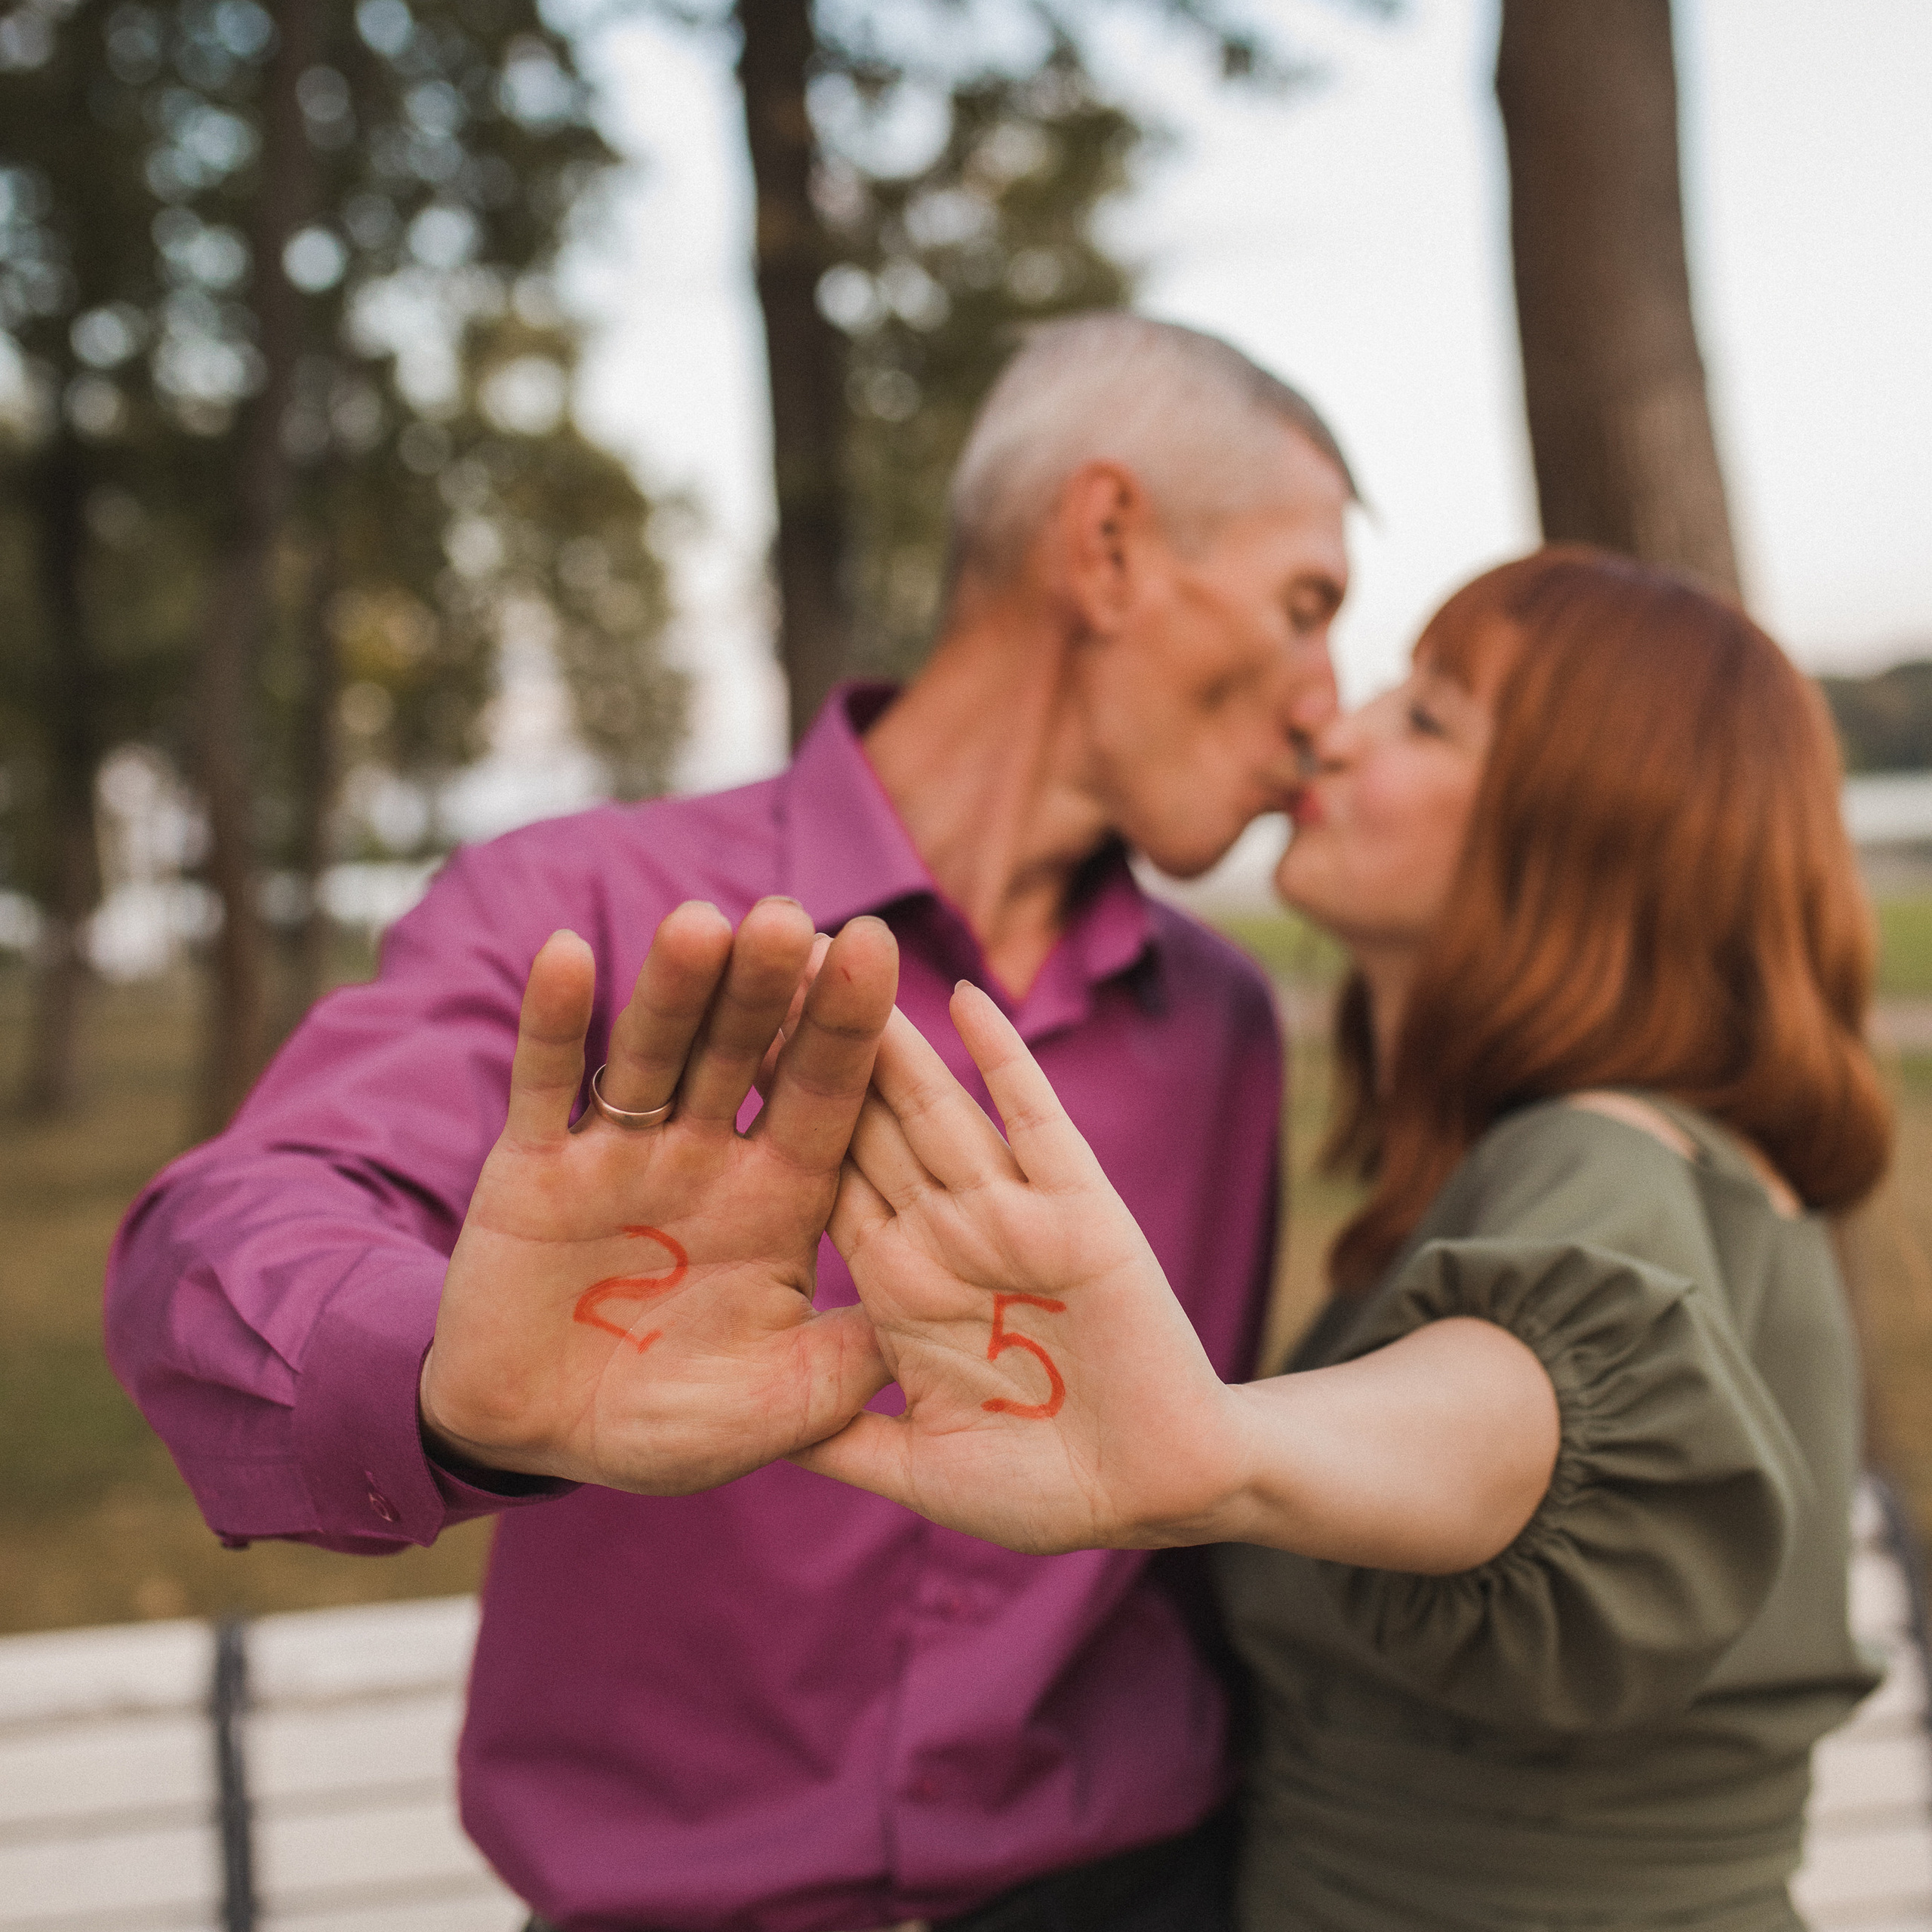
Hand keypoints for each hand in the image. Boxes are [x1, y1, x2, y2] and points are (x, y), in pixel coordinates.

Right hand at [421, 897, 897, 1493]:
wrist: (538, 1441)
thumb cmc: (670, 1425)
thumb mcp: (780, 1405)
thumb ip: (851, 1362)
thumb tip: (948, 1327)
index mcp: (779, 1199)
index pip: (825, 1095)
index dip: (849, 1026)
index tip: (879, 947)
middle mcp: (707, 1157)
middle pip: (745, 1052)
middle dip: (770, 988)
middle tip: (795, 914)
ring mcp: (620, 1153)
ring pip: (654, 1052)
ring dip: (676, 988)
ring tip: (704, 923)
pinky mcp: (533, 1166)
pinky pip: (547, 1085)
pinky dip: (555, 1023)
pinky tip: (570, 954)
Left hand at [792, 983, 1249, 1552]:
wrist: (1160, 1493)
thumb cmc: (1045, 1490)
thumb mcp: (918, 1469)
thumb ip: (840, 1439)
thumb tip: (748, 1428)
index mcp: (899, 1281)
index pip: (819, 1178)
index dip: (765, 1114)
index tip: (705, 1047)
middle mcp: (946, 1231)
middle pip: (863, 1120)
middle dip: (810, 1044)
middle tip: (751, 955)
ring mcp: (1012, 1212)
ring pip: (934, 1105)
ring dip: (887, 1032)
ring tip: (835, 951)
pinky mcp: (1080, 1208)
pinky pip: (1035, 1122)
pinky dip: (1003, 1061)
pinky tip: (964, 998)